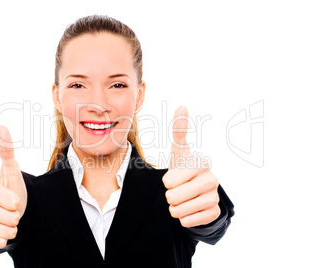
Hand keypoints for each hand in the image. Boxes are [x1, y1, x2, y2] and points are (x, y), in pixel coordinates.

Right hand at [0, 126, 26, 248]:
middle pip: (0, 216)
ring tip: (10, 223)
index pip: (4, 198)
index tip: (15, 201)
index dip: (14, 202)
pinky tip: (2, 233)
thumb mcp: (13, 171)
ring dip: (9, 229)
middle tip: (14, 213)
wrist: (11, 210)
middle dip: (13, 217)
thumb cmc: (12, 189)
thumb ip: (7, 151)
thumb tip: (2, 126)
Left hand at [162, 107, 219, 227]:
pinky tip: (191, 209)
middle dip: (170, 196)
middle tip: (178, 190)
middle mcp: (212, 179)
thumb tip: (182, 106)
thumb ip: (179, 131)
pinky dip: (184, 218)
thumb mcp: (180, 151)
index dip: (167, 181)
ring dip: (176, 208)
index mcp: (201, 163)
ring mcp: (215, 197)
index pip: (169, 180)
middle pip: (172, 196)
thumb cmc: (185, 170)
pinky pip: (187, 221)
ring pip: (179, 211)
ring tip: (183, 199)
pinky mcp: (214, 213)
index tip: (175, 178)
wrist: (197, 192)